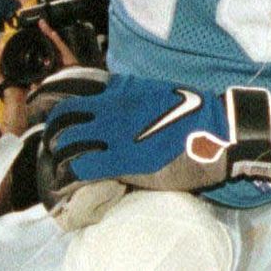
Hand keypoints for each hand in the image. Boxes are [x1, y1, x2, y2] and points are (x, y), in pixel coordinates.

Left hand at [42, 75, 270, 194]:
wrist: (219, 131)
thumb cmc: (194, 116)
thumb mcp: (157, 96)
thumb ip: (130, 102)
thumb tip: (113, 113)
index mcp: (121, 89)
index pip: (74, 89)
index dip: (59, 106)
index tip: (51, 117)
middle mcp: (112, 106)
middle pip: (63, 115)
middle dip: (52, 132)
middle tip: (53, 147)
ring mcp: (115, 132)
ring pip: (65, 140)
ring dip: (58, 155)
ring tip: (59, 168)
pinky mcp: (122, 159)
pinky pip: (81, 166)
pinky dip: (71, 175)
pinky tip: (73, 181)